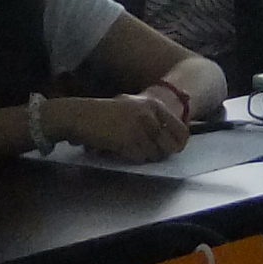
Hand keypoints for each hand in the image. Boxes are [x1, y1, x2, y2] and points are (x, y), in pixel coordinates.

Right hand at [74, 83, 192, 162]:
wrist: (81, 115)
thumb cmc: (105, 113)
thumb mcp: (132, 106)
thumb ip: (152, 118)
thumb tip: (173, 141)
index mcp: (154, 105)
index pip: (181, 130)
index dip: (179, 144)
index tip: (174, 151)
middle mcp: (149, 115)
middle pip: (169, 145)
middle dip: (162, 153)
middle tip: (151, 153)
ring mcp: (139, 128)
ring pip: (155, 154)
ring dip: (145, 156)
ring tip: (132, 149)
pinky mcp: (127, 141)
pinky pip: (140, 158)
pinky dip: (134, 158)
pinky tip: (123, 151)